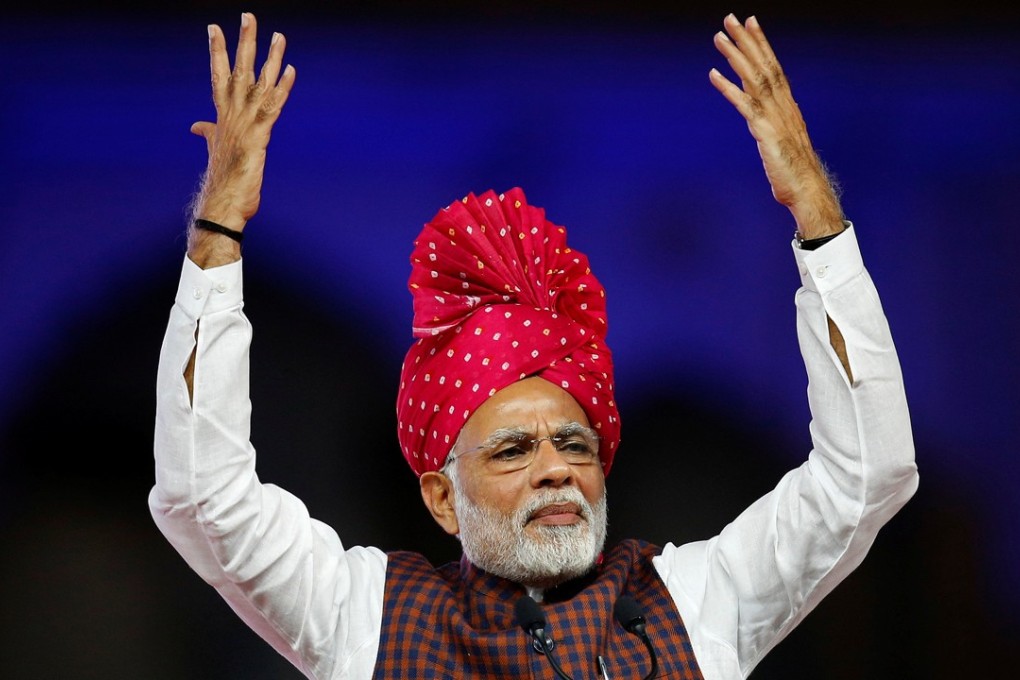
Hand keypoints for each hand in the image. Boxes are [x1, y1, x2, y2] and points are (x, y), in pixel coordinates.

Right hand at [188, 12, 294, 261]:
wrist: (222, 205)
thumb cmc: (222, 181)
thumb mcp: (215, 150)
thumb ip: (209, 132)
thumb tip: (197, 125)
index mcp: (221, 116)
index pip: (217, 75)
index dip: (216, 51)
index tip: (215, 27)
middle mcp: (231, 115)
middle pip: (237, 70)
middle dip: (243, 42)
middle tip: (248, 15)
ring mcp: (245, 124)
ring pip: (258, 83)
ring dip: (271, 58)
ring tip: (278, 35)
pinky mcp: (260, 137)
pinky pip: (274, 107)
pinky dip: (283, 88)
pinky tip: (291, 70)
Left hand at [709, 15, 842, 238]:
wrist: (808, 191)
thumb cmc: (795, 173)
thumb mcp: (781, 145)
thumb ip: (772, 131)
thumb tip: (764, 127)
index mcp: (788, 107)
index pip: (774, 68)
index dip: (761, 44)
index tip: (750, 24)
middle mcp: (783, 106)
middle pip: (764, 65)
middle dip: (747, 40)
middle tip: (731, 18)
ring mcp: (776, 118)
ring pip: (755, 78)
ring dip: (736, 56)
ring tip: (719, 37)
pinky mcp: (766, 132)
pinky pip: (745, 105)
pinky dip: (728, 88)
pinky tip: (713, 74)